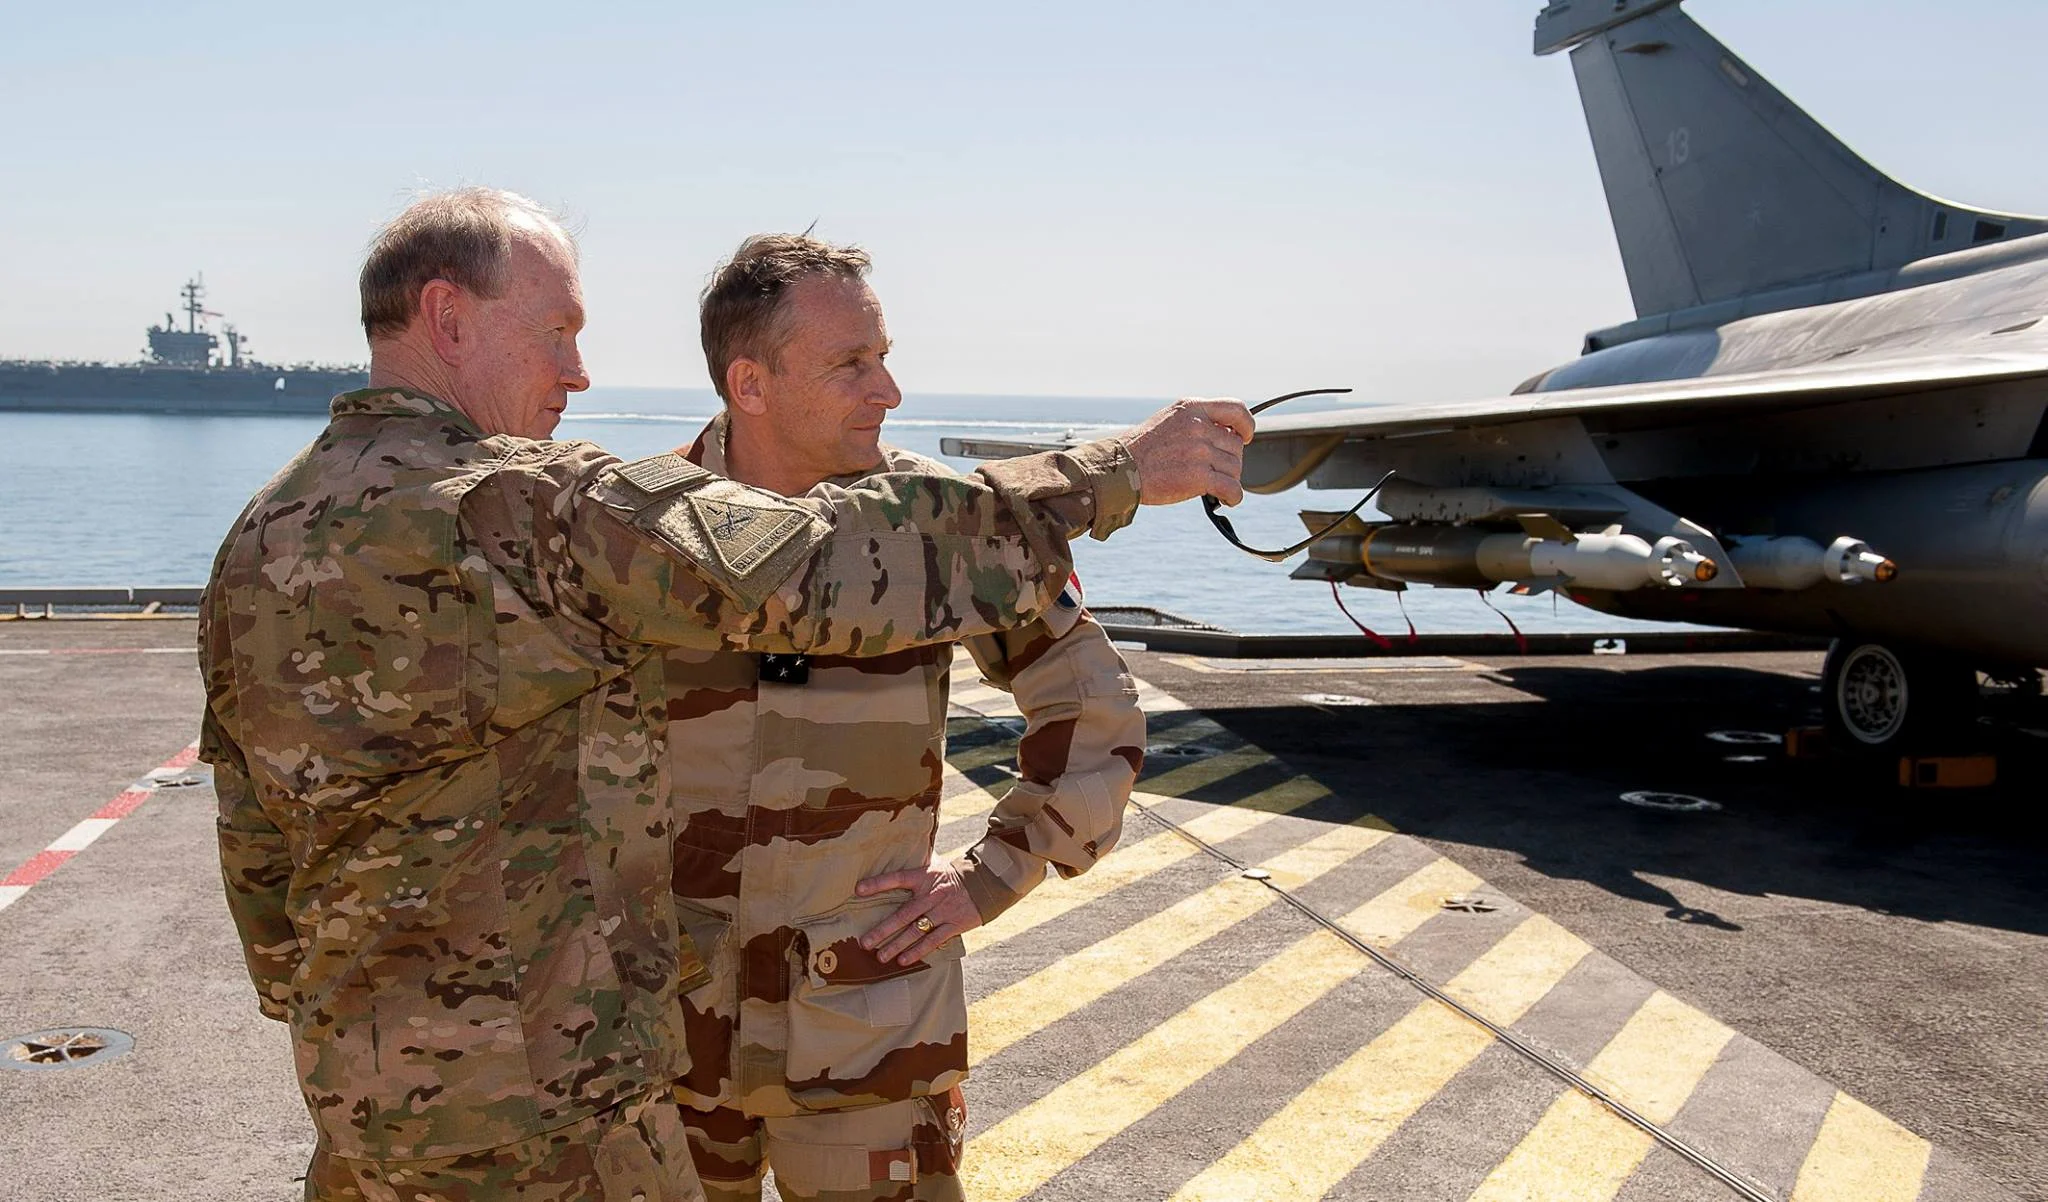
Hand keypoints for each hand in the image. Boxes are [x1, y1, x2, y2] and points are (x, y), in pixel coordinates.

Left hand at [856, 859, 984, 965]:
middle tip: (865, 942)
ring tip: (881, 956)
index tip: (858, 890)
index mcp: (925, 877)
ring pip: (916, 931)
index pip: (898, 878)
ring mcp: (943, 911)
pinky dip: (918, 951)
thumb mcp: (934, 867)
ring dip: (897, 945)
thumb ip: (914, 873)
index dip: (878, 883)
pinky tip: (904, 960)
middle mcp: (932, 895)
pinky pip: (934, 940)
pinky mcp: (954, 924)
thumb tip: (890, 872)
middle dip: (883, 930)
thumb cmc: (954, 875)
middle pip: (903, 914)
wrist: (986, 881)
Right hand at [1119, 398, 1254, 506]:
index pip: (1236, 409)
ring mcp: (1199, 451)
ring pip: (1235, 468)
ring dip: (1228, 480)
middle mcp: (1198, 426)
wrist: (1119, 470)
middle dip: (1229, 461)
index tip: (1244, 437)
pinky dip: (1233, 497)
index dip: (1246, 426)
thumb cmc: (1141, 450)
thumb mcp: (1169, 420)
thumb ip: (1197, 422)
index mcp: (1191, 408)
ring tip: (1214, 486)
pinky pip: (1232, 488)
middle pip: (1236, 445)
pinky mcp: (1198, 476)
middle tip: (1214, 471)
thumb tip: (1228, 437)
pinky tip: (1226, 499)